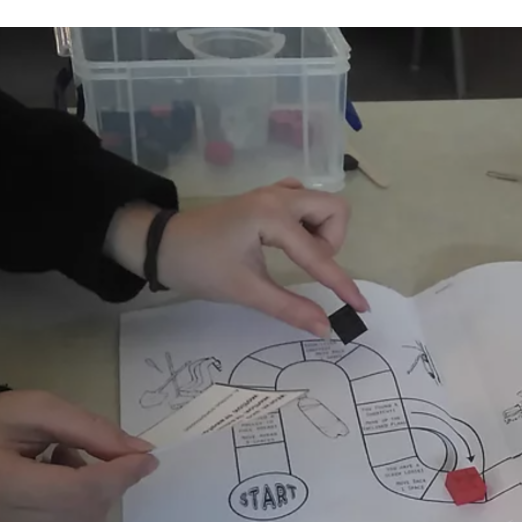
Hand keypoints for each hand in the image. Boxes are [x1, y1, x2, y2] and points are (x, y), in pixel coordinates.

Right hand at [0, 390, 159, 521]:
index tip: (148, 458)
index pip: (79, 489)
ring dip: (91, 493)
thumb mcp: (35, 411)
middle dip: (108, 480)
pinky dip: (76, 510)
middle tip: (91, 453)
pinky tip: (51, 488)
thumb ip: (90, 428)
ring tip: (60, 465)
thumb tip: (140, 451)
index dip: (120, 474)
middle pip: (86, 509)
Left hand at [106, 179, 368, 336]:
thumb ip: (289, 308)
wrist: (160, 244)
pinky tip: (291, 239)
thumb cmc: (199, 266)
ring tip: (298, 255)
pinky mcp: (266, 197)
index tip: (361, 308)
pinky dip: (307, 220)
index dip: (341, 284)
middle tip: (310, 267)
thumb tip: (325, 328)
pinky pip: (303, 200)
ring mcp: (272, 193)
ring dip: (321, 230)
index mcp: (272, 217)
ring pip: (321, 203)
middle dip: (332, 242)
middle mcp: (278, 197)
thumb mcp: (244, 291)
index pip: (319, 255)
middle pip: (335, 209)